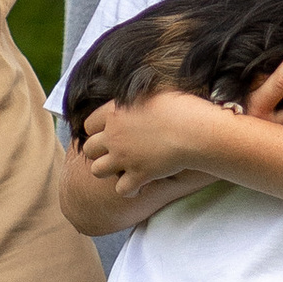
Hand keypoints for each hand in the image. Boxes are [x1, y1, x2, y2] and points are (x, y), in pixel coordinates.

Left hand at [76, 95, 219, 203]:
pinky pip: (121, 190)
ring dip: (108, 170)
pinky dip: (129, 189)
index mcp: (114, 113)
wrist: (194, 130)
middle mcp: (114, 137)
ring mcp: (124, 158)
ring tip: (122, 167)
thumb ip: (136, 97)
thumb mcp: (153, 91)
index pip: (89, 124)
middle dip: (99, 151)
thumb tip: (137, 94)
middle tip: (116, 150)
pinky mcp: (138, 175)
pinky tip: (139, 184)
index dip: (97, 129)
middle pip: (89, 149)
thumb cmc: (180, 106)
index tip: (109, 131)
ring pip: (97, 171)